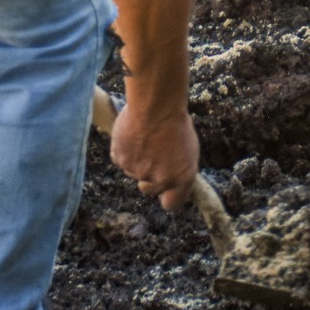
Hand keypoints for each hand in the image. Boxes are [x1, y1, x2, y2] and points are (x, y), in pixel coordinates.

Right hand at [110, 96, 200, 211]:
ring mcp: (138, 172)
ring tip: (144, 137)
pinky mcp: (121, 161)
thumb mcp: (188, 149)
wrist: (155, 105)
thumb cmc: (176, 122)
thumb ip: (178, 169)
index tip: (165, 192)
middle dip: (149, 177)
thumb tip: (170, 177)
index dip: (167, 198)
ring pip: (134, 172)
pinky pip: (121, 159)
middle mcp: (160, 180)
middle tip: (152, 155)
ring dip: (137, 159)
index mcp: (181, 178)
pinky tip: (132, 134)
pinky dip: (124, 150)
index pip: (172, 204)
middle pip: (149, 189)